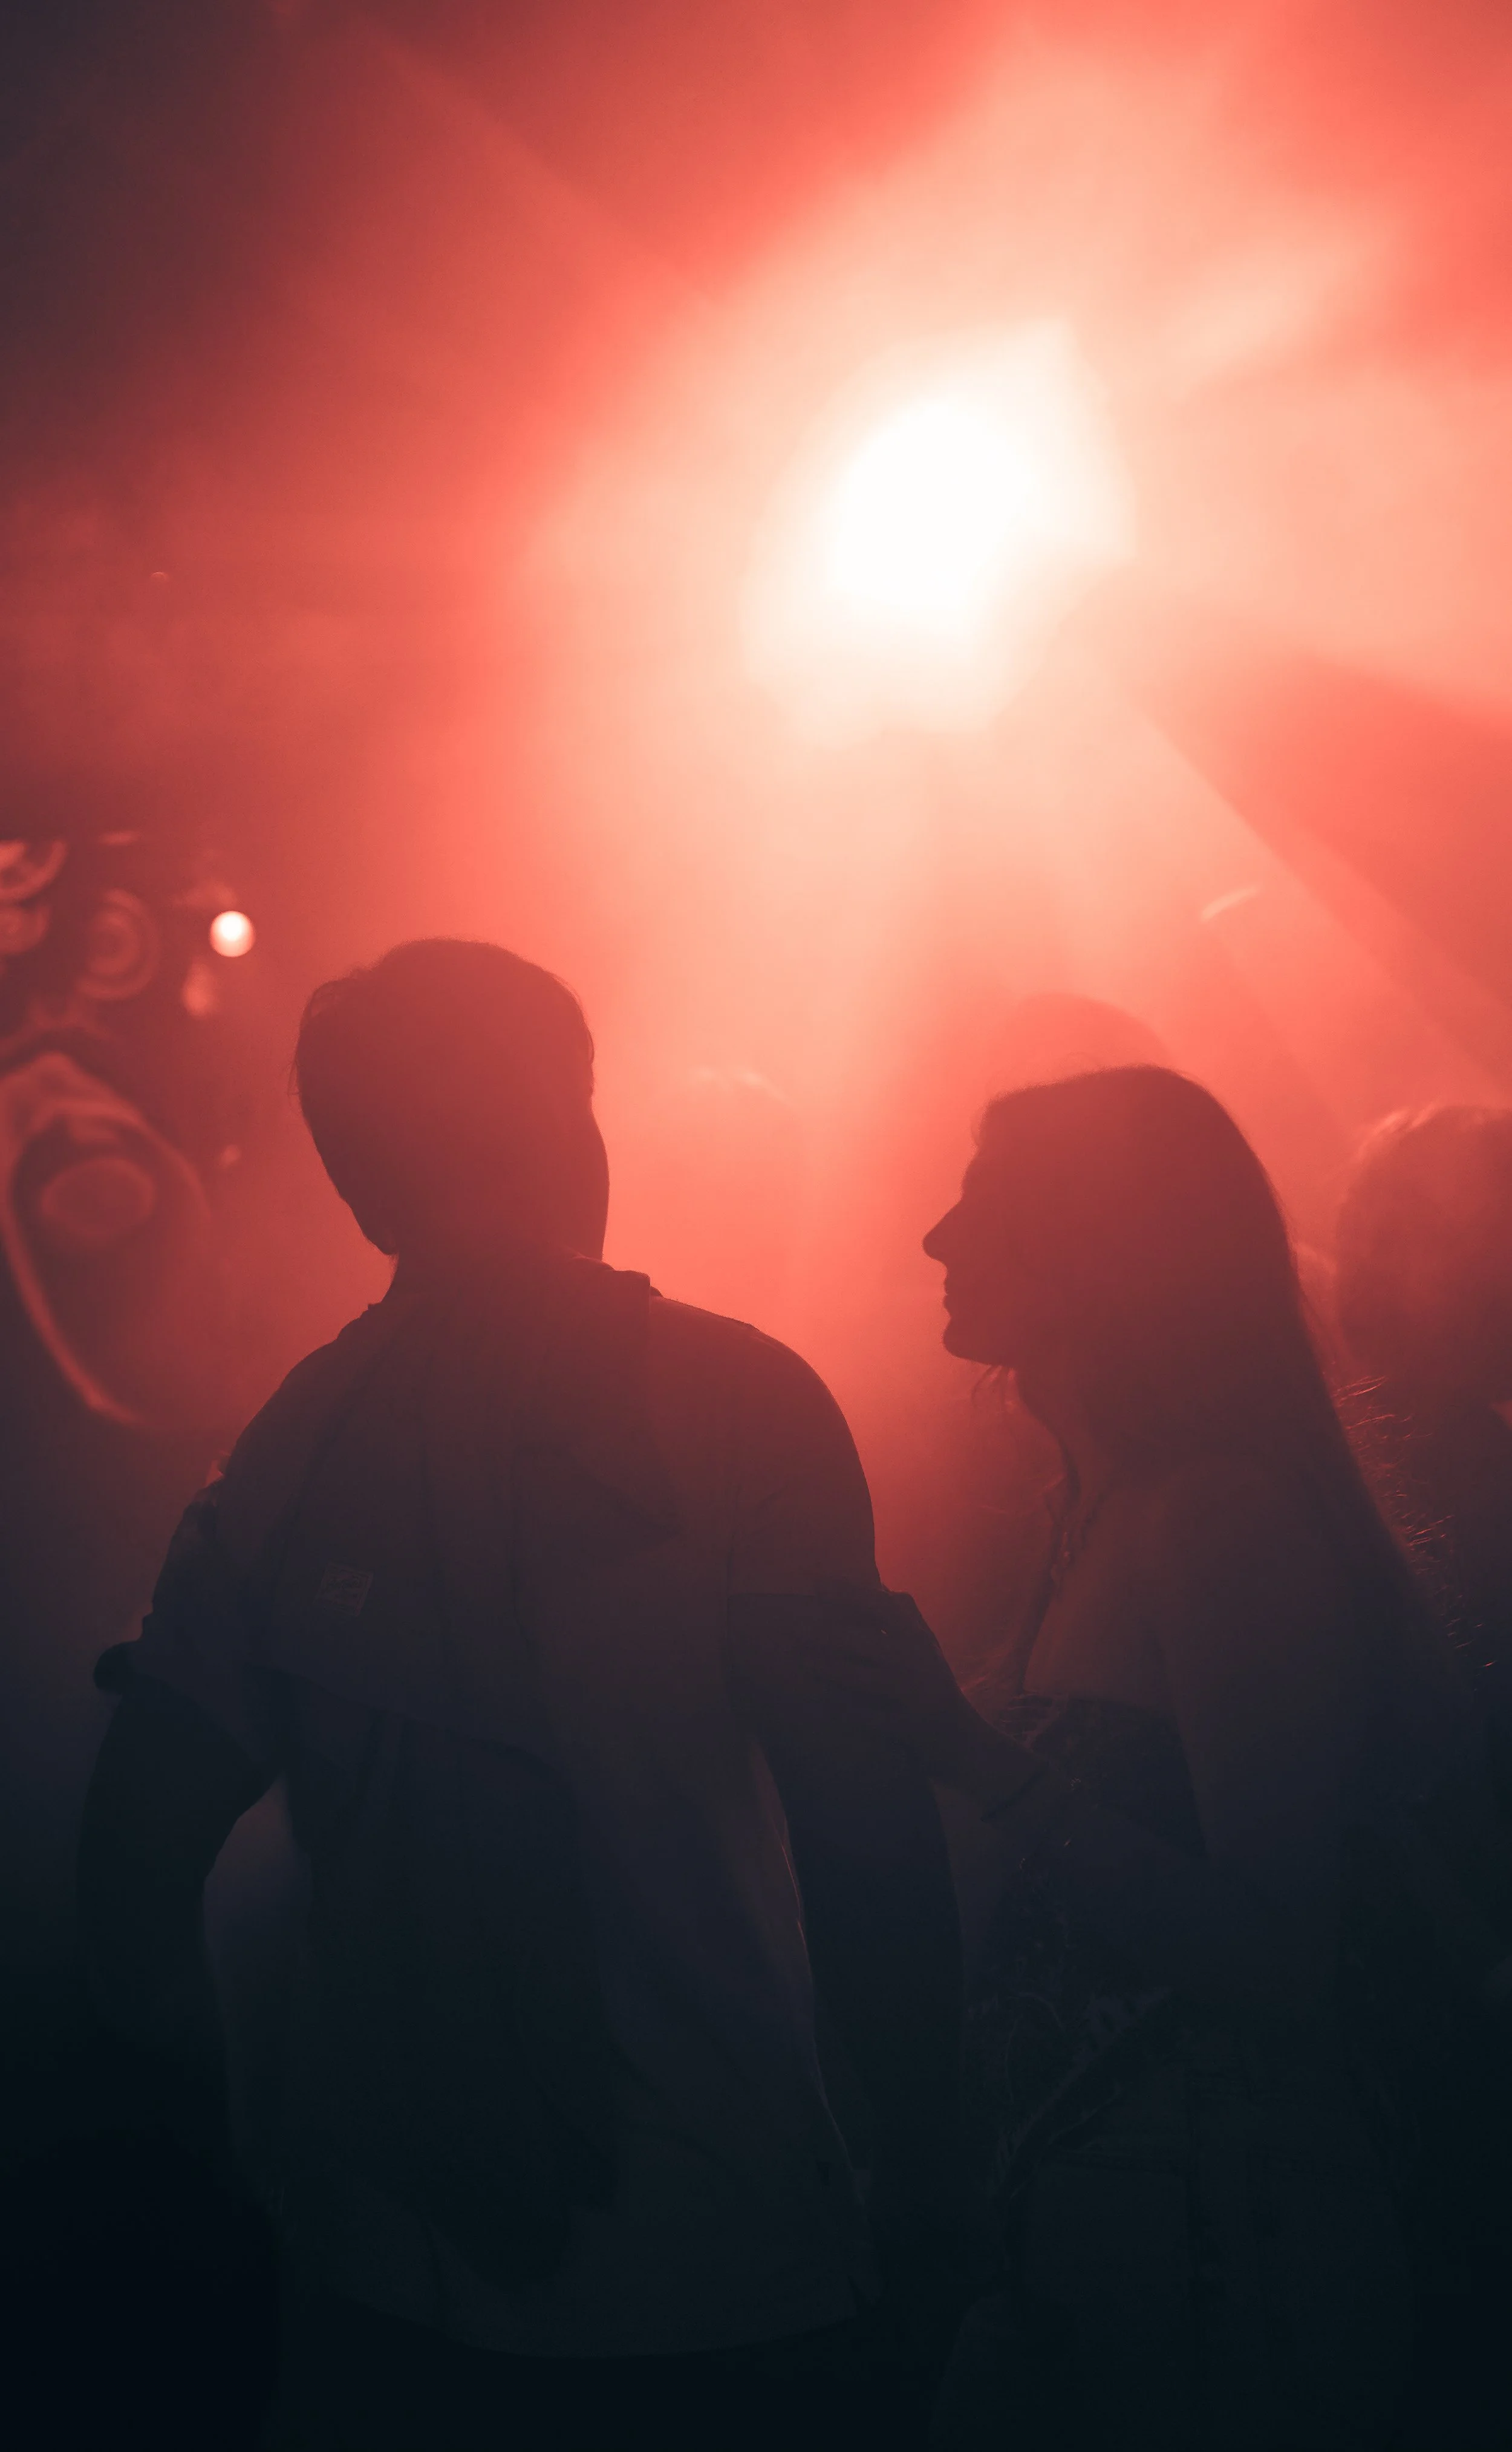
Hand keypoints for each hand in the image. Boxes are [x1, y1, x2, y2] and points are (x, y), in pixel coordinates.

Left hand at [810, 1584, 987, 1783]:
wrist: (966, 1741)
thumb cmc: (934, 1686)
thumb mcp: (927, 1647)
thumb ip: (906, 1616)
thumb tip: (877, 1584)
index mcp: (920, 1638)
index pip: (883, 1606)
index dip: (850, 1592)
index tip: (816, 1581)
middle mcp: (919, 1662)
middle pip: (868, 1642)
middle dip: (827, 1635)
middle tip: (792, 1627)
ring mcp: (916, 1695)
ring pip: (865, 1679)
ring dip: (829, 1669)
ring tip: (800, 1661)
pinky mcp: (911, 1727)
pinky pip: (870, 1717)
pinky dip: (844, 1708)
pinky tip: (820, 1699)